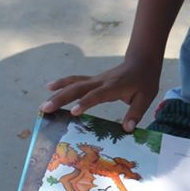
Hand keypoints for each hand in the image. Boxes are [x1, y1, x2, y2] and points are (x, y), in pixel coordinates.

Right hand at [39, 55, 160, 131]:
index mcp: (114, 87)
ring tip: (43, 105)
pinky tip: (49, 87)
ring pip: (73, 84)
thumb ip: (136, 113)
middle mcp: (101, 81)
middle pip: (78, 88)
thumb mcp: (146, 98)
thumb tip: (128, 129)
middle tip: (45, 109)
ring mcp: (95, 79)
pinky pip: (75, 81)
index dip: (85, 103)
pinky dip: (62, 83)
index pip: (97, 95)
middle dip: (61, 99)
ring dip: (57, 94)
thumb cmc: (144, 80)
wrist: (141, 61)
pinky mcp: (93, 80)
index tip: (72, 112)